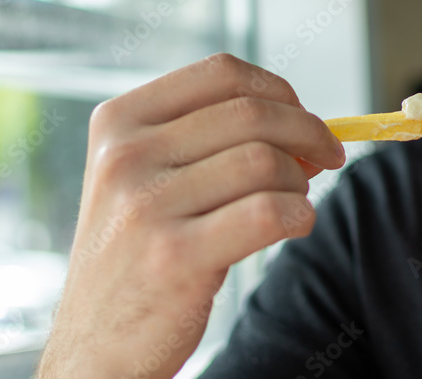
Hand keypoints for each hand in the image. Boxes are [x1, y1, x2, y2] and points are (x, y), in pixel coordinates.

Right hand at [36, 54, 345, 377]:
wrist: (95, 347)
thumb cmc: (135, 256)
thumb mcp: (146, 178)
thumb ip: (210, 140)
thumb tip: (303, 122)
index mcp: (119, 122)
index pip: (222, 72)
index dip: (280, 90)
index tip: (304, 117)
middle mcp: (125, 156)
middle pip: (253, 113)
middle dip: (308, 132)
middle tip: (327, 157)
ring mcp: (144, 206)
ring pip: (265, 162)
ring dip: (299, 183)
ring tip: (292, 203)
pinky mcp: (173, 257)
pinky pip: (269, 212)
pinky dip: (299, 215)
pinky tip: (294, 225)